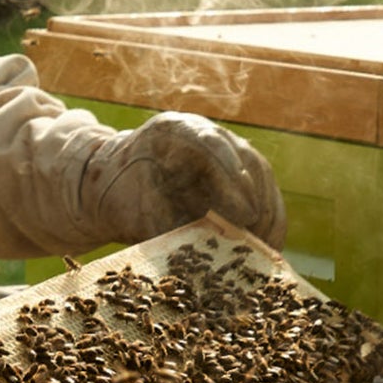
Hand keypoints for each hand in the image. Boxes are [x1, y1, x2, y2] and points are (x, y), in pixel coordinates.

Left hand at [86, 113, 286, 248]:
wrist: (113, 186)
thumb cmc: (121, 200)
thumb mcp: (136, 212)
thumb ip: (170, 226)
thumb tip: (207, 252)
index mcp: (171, 130)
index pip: (210, 143)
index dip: (232, 178)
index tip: (245, 215)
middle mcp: (202, 131)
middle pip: (245, 158)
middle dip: (257, 201)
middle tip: (261, 240)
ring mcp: (222, 145)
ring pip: (259, 171)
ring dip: (268, 211)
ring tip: (268, 247)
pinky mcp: (234, 165)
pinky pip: (260, 186)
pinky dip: (267, 214)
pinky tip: (268, 242)